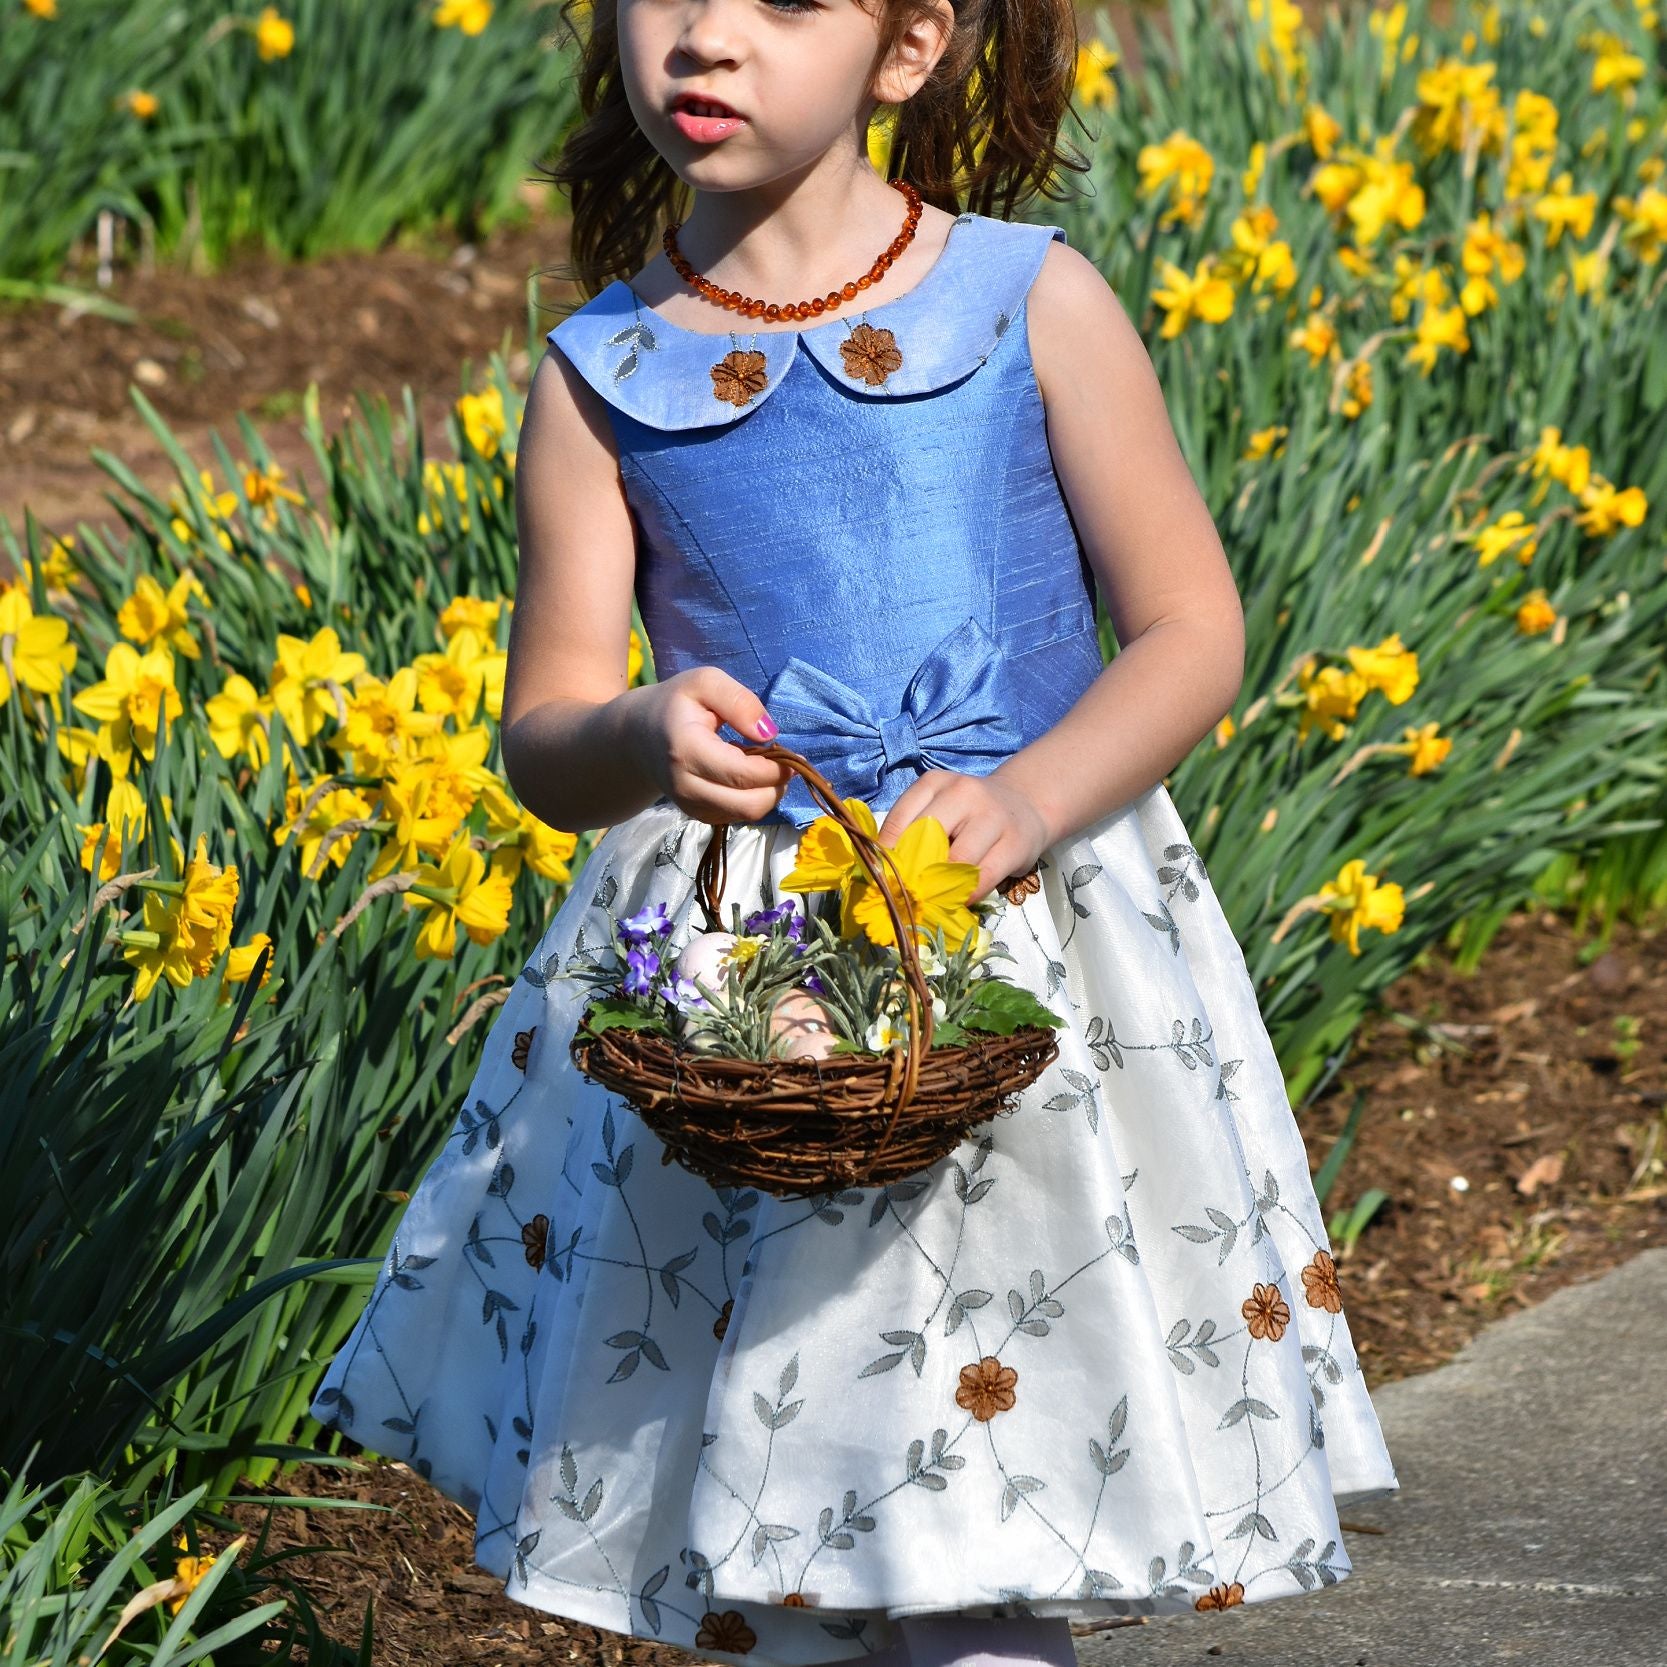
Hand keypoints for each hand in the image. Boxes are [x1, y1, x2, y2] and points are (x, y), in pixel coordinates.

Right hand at [628, 667, 791, 824]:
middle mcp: (685, 785)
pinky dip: (752, 799)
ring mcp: (689, 805)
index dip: (777, 768)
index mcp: (687, 750)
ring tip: (764, 766)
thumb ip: (740, 701)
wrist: (638, 735)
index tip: (790, 753)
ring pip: (746, 814)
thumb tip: (769, 733)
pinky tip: (747, 777)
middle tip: (784, 763)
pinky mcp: (696, 815)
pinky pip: (736, 817)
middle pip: (750, 804)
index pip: (745, 774)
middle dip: (777, 785)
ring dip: (767, 793)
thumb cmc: (676, 703)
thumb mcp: (705, 683)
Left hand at [873, 769, 1051, 904]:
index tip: (881, 875)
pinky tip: (959, 899)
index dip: (887, 852)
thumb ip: (913, 829)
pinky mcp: (1015, 842)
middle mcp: (964, 792)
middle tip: (906, 892)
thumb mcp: (939, 807)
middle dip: (914, 870)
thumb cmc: (968, 814)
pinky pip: (984, 876)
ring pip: (957, 859)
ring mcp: (993, 816)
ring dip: (941, 885)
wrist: (1024, 804)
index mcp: (936, 782)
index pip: (900, 818)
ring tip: (932, 899)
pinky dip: (967, 893)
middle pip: (928, 837)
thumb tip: (885, 871)